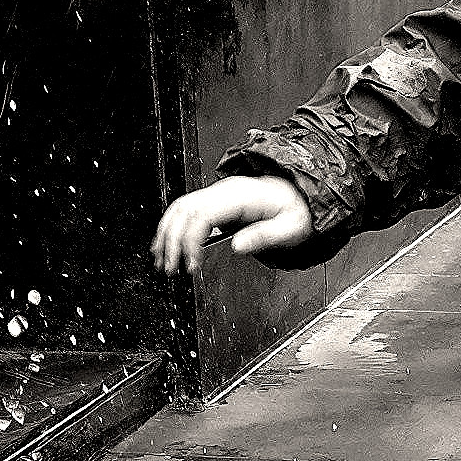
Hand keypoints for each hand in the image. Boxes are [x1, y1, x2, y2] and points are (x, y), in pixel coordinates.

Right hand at [152, 175, 313, 272]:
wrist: (300, 195)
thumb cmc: (296, 211)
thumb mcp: (291, 228)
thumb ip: (264, 236)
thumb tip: (237, 247)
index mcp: (240, 196)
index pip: (202, 215)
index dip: (190, 241)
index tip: (191, 265)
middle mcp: (224, 192)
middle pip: (184, 210)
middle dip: (171, 240)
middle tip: (169, 268)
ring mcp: (217, 194)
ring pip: (179, 208)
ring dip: (166, 233)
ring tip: (161, 260)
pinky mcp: (214, 201)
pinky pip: (185, 209)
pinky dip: (172, 226)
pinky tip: (168, 245)